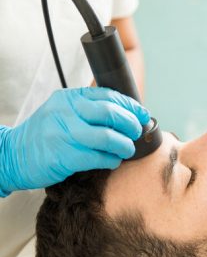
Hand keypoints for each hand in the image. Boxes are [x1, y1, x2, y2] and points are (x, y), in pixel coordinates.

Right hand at [0, 87, 149, 195]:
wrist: (12, 154)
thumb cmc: (46, 135)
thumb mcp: (64, 113)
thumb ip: (89, 111)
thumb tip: (126, 116)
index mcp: (70, 98)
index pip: (108, 95)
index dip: (130, 106)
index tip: (143, 115)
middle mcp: (66, 112)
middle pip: (110, 113)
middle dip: (131, 124)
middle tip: (137, 133)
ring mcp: (64, 133)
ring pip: (107, 136)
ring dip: (124, 145)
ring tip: (127, 150)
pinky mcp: (64, 155)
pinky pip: (98, 157)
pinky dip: (111, 160)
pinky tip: (113, 161)